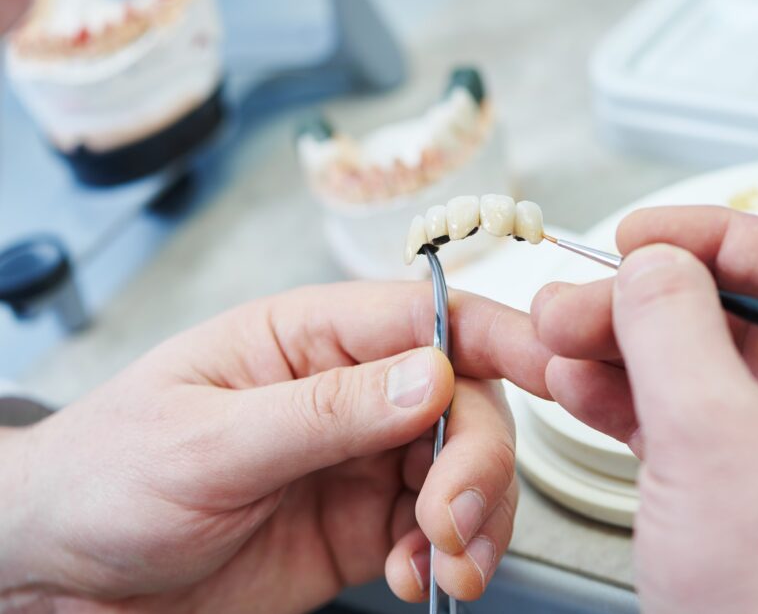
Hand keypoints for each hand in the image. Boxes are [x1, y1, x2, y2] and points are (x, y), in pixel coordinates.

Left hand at [0, 282, 549, 611]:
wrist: (66, 575)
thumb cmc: (107, 475)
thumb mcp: (207, 442)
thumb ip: (321, 413)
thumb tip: (426, 379)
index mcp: (310, 338)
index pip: (428, 316)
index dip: (502, 336)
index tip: (553, 371)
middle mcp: (349, 391)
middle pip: (465, 400)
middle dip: (478, 461)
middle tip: (452, 519)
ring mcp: (362, 460)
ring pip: (465, 470)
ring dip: (473, 518)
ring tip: (442, 563)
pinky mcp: (364, 524)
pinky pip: (436, 532)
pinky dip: (444, 558)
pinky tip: (417, 579)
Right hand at [531, 207, 757, 613]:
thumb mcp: (711, 441)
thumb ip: (673, 329)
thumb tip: (654, 263)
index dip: (710, 236)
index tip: (638, 235)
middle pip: (739, 320)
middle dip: (644, 305)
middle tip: (572, 302)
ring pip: (705, 374)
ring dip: (625, 353)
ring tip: (558, 345)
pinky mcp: (752, 504)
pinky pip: (692, 428)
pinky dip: (633, 405)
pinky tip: (581, 391)